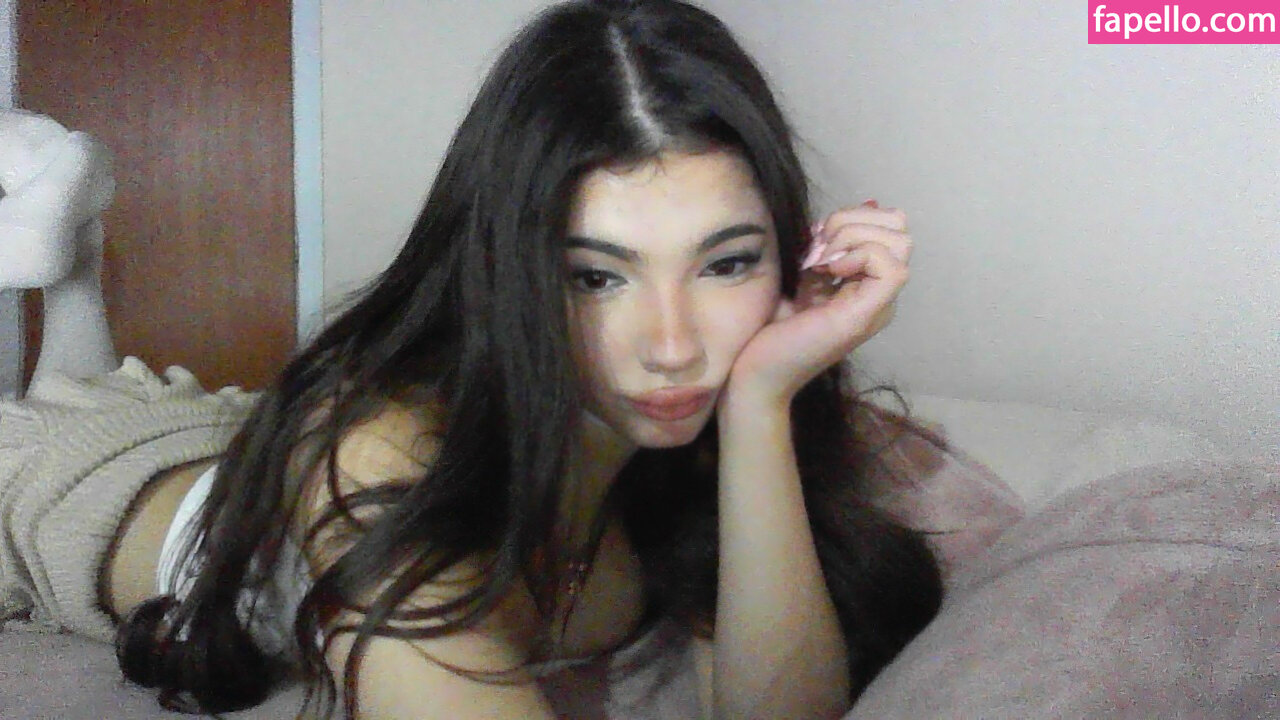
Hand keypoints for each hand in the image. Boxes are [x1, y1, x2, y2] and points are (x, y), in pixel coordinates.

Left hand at [723, 200, 911, 407]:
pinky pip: (892, 268)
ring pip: (900, 242)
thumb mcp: (802, 269)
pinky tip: (826, 270)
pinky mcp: (865, 316)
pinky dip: (859, 255)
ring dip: (852, 237)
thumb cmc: (768, 325)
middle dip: (853, 222)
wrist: (752, 370)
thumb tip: (869, 204)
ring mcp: (876, 307)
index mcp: (864, 283)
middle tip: (817, 250)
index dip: (851, 218)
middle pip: (899, 229)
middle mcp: (877, 295)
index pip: (888, 225)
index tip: (813, 241)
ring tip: (818, 261)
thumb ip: (828, 242)